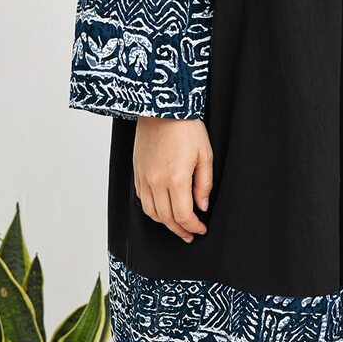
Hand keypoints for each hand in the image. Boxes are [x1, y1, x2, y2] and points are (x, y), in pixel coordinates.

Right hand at [133, 117, 212, 242]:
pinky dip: (153, 209)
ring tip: (177, 225)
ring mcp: (144, 177)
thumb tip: (202, 206)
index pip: (183, 215)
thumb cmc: (186, 127)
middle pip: (166, 218)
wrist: (162, 107)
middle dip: (180, 229)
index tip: (201, 230)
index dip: (193, 226)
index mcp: (176, 178)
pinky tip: (163, 208)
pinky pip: (142, 199)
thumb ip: (204, 184)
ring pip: (152, 212)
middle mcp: (156, 181)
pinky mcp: (137, 171)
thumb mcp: (205, 154)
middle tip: (190, 234)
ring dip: (165, 223)